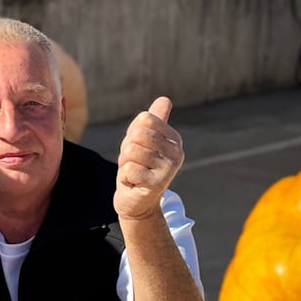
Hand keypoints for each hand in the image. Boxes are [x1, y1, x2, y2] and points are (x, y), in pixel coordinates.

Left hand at [114, 96, 183, 220]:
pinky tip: (134, 183)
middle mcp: (176, 153)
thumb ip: (152, 121)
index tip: (137, 148)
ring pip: (132, 151)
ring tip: (134, 173)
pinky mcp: (157, 184)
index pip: (145, 119)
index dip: (132, 133)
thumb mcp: (142, 142)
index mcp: (174, 139)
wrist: (136, 201)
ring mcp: (169, 169)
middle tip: (133, 163)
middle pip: (138, 134)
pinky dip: (124, 177)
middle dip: (127, 149)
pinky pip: (129, 169)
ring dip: (125, 164)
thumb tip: (165, 99)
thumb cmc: (138, 168)